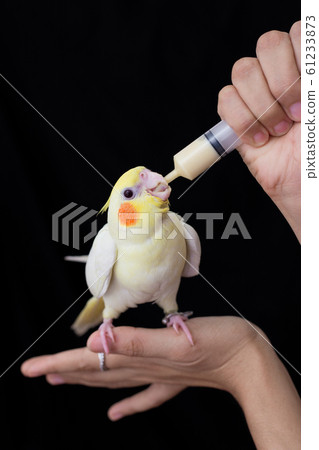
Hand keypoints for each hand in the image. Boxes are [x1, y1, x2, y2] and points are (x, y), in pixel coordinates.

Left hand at [21, 317, 259, 418]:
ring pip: (114, 382)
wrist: (249, 358)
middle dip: (64, 373)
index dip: (59, 364)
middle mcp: (145, 370)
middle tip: (37, 373)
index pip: (90, 363)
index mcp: (141, 359)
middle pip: (96, 374)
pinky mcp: (174, 377)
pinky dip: (126, 403)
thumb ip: (134, 342)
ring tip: (64, 381)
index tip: (31, 369)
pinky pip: (144, 395)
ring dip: (88, 382)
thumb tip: (97, 344)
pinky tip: (114, 413)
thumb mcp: (173, 340)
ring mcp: (160, 376)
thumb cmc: (217, 343)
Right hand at [218, 21, 300, 240]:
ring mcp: (257, 97)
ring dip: (262, 106)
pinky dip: (241, 121)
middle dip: (281, 82)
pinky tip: (259, 139)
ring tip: (277, 131)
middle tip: (295, 115)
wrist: (303, 190)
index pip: (299, 33)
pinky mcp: (236, 118)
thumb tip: (306, 40)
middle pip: (267, 44)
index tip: (309, 98)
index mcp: (307, 71)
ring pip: (243, 70)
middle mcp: (282, 78)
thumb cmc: (318, 156)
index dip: (300, 62)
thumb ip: (314, 83)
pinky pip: (225, 100)